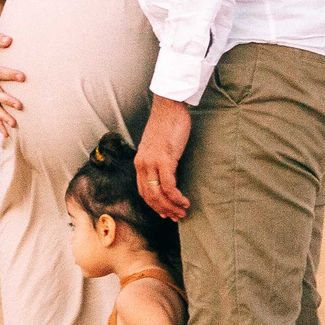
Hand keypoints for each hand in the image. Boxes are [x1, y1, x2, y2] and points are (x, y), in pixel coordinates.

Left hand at [134, 94, 191, 220]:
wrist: (168, 107)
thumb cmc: (167, 124)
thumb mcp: (158, 146)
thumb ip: (159, 160)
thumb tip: (168, 174)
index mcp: (140, 162)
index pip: (142, 191)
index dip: (154, 205)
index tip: (165, 213)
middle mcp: (142, 164)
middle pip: (149, 197)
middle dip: (163, 210)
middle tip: (176, 217)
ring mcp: (152, 163)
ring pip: (158, 195)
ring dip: (171, 207)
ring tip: (182, 213)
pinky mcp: (164, 160)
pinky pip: (169, 186)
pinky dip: (176, 197)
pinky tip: (184, 202)